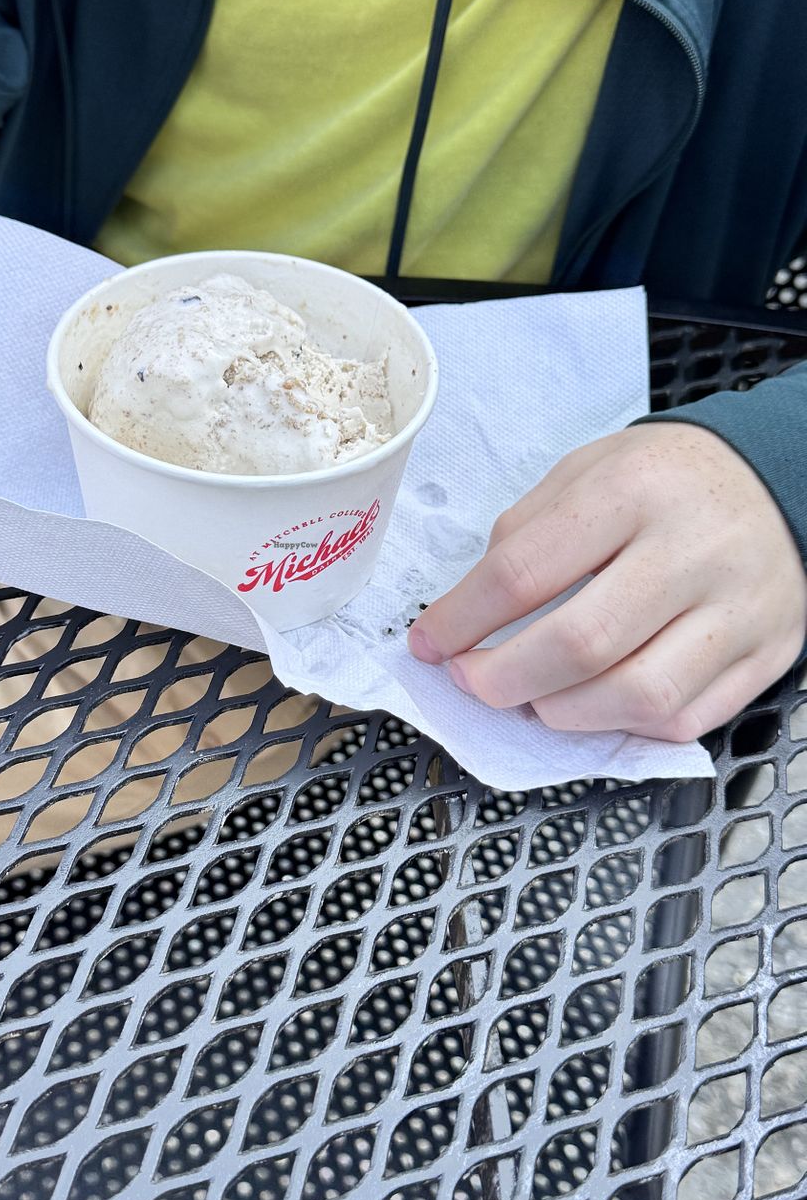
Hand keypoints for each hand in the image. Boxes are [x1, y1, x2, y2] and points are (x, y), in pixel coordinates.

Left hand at [407, 423, 806, 740]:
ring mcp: (738, 609)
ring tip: (532, 696)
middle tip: (472, 680)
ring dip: (563, 713)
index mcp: (631, 491)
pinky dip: (624, 726)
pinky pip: (685, 719)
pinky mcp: (766, 655)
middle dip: (504, 678)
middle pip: (581, 644)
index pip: (525, 572)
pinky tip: (595, 703)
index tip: (427, 643)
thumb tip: (468, 613)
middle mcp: (691, 550)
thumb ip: (524, 536)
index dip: (462, 620)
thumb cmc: (663, 480)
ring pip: (638, 695)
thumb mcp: (585, 472)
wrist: (776, 477)